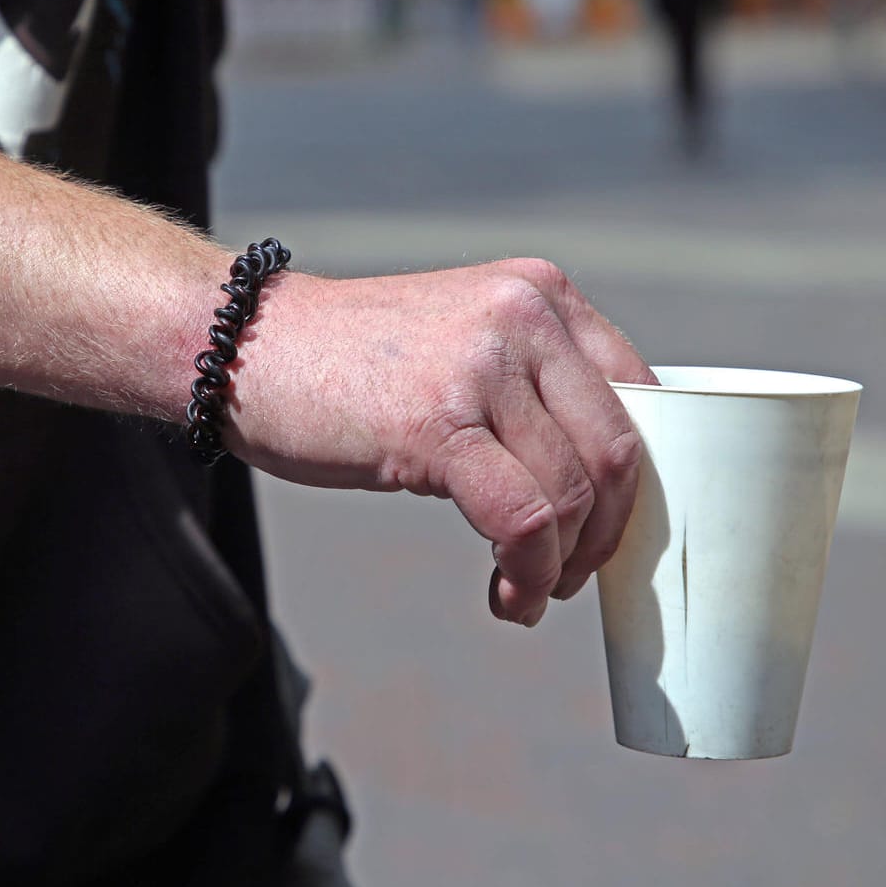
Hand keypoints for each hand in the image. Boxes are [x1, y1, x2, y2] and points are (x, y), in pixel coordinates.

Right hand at [225, 258, 658, 625]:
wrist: (243, 347)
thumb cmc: (349, 364)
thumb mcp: (461, 344)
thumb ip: (530, 384)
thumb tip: (598, 482)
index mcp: (542, 294)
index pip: (642, 396)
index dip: (635, 482)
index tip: (604, 531)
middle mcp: (525, 316)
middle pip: (617, 452)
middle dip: (605, 536)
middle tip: (571, 575)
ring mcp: (482, 366)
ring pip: (571, 495)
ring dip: (560, 567)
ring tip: (526, 592)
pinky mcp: (437, 422)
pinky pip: (522, 518)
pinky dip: (528, 573)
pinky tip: (505, 592)